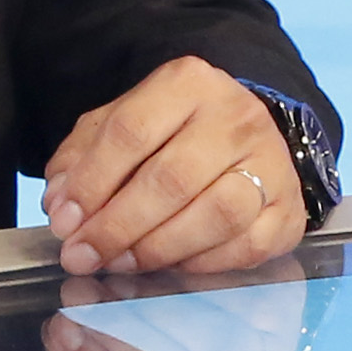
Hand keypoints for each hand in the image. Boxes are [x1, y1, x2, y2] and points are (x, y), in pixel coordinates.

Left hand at [39, 57, 300, 278]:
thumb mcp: (118, 123)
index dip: (92, 183)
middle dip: (118, 226)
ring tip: (120, 263)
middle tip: (83, 255)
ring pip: (216, 216)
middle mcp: (237, 118)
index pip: (130, 133)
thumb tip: (61, 207)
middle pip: (172, 179)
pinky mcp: (291, 210)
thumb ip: (82, 159)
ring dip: (158, 249)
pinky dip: (202, 264)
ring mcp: (272, 163)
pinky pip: (246, 247)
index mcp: (187, 84)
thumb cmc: (170, 131)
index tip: (64, 221)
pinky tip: (168, 266)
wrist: (245, 135)